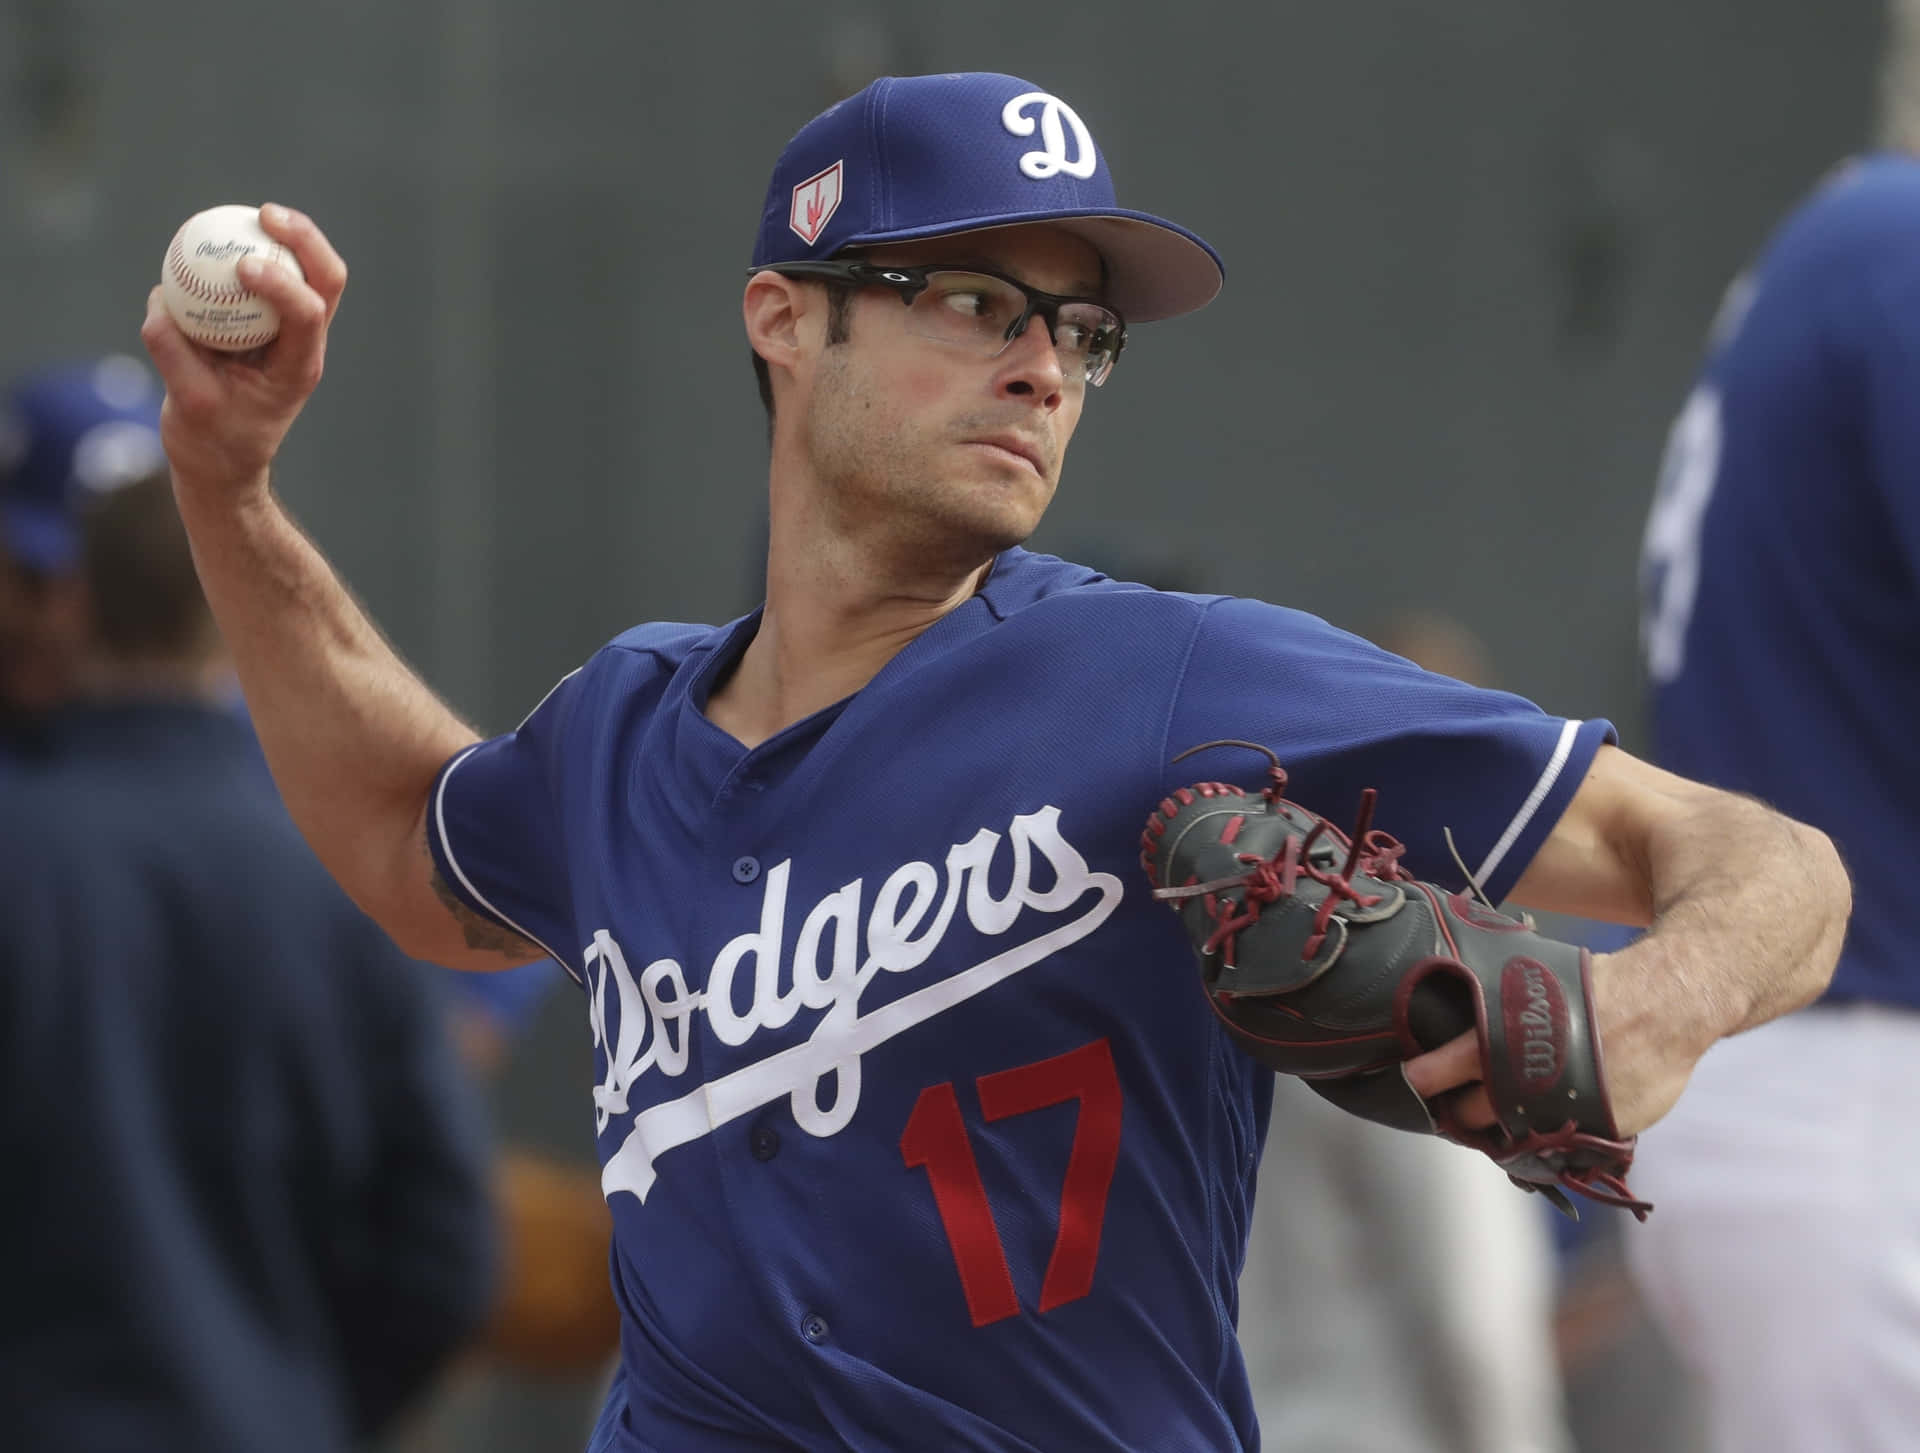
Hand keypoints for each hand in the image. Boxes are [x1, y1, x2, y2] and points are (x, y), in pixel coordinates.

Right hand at [140, 204, 348, 500]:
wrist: (221, 463)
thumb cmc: (211, 441)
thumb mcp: (188, 404)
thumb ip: (173, 352)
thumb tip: (161, 301)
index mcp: (298, 367)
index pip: (308, 314)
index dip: (283, 283)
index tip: (243, 267)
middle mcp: (303, 345)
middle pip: (325, 280)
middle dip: (305, 240)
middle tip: (266, 214)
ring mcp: (287, 333)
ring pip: (305, 273)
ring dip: (287, 238)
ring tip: (254, 212)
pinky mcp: (263, 326)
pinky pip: (262, 281)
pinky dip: (247, 255)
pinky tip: (219, 234)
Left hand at [1404, 948, 1697, 1137]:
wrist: (1666, 1002)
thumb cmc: (1596, 987)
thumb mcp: (1536, 983)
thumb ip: (1498, 1009)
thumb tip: (1456, 1012)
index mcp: (1508, 1037)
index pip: (1450, 1065)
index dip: (1428, 1076)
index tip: (1413, 1081)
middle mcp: (1531, 1078)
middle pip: (1476, 1111)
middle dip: (1462, 1113)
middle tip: (1457, 1107)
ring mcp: (1566, 1109)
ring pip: (1517, 1135)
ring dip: (1504, 1130)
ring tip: (1498, 1118)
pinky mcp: (1600, 1130)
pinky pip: (1563, 1145)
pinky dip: (1551, 1137)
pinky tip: (1546, 1122)